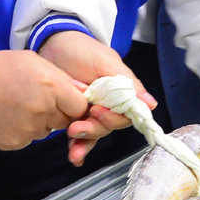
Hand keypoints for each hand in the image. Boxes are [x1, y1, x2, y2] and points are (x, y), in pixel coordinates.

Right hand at [0, 49, 88, 150]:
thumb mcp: (33, 60)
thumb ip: (62, 78)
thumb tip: (83, 92)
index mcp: (51, 88)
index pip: (80, 108)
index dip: (75, 104)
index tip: (67, 100)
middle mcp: (43, 111)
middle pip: (65, 122)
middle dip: (57, 112)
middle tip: (37, 99)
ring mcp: (29, 130)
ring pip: (46, 131)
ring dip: (39, 122)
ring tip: (18, 104)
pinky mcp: (15, 143)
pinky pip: (28, 139)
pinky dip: (22, 130)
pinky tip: (8, 115)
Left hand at [37, 30, 155, 164]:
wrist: (50, 44)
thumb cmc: (79, 48)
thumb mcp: (105, 61)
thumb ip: (126, 83)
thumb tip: (149, 104)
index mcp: (119, 91)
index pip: (125, 115)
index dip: (112, 118)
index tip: (98, 112)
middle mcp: (107, 103)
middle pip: (108, 127)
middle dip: (94, 129)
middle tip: (78, 125)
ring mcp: (89, 110)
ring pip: (94, 133)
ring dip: (85, 142)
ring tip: (73, 142)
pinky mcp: (73, 115)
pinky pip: (79, 135)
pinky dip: (77, 146)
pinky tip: (74, 155)